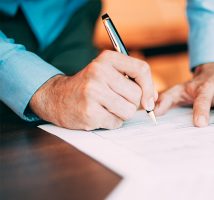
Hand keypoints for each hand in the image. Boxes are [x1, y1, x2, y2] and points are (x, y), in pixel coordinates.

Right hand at [29, 50, 157, 129]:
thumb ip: (133, 79)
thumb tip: (153, 98)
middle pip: (137, 94)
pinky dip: (111, 122)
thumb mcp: (108, 72)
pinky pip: (117, 123)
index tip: (149, 98)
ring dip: (122, 114)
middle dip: (132, 102)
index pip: (141, 69)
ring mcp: (93, 93)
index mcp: (106, 59)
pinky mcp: (89, 112)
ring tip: (107, 108)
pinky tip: (99, 115)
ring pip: (129, 110)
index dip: (150, 86)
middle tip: (117, 100)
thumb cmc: (89, 86)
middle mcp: (98, 72)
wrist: (56, 98)